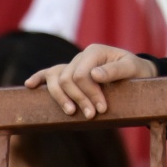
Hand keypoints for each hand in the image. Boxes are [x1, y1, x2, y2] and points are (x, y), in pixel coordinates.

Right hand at [26, 43, 157, 118]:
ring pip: (56, 79)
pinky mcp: (69, 72)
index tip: (101, 109)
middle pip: (67, 79)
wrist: (137, 72)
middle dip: (78, 98)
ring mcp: (72, 63)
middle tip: (93, 116)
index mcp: (95, 51)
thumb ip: (114, 70)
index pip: (81, 74)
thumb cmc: (136, 71)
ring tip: (72, 113)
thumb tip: (94, 75)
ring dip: (61, 98)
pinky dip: (38, 78)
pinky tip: (29, 85)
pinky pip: (49, 73)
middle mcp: (81, 56)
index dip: (88, 93)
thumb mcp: (132, 68)